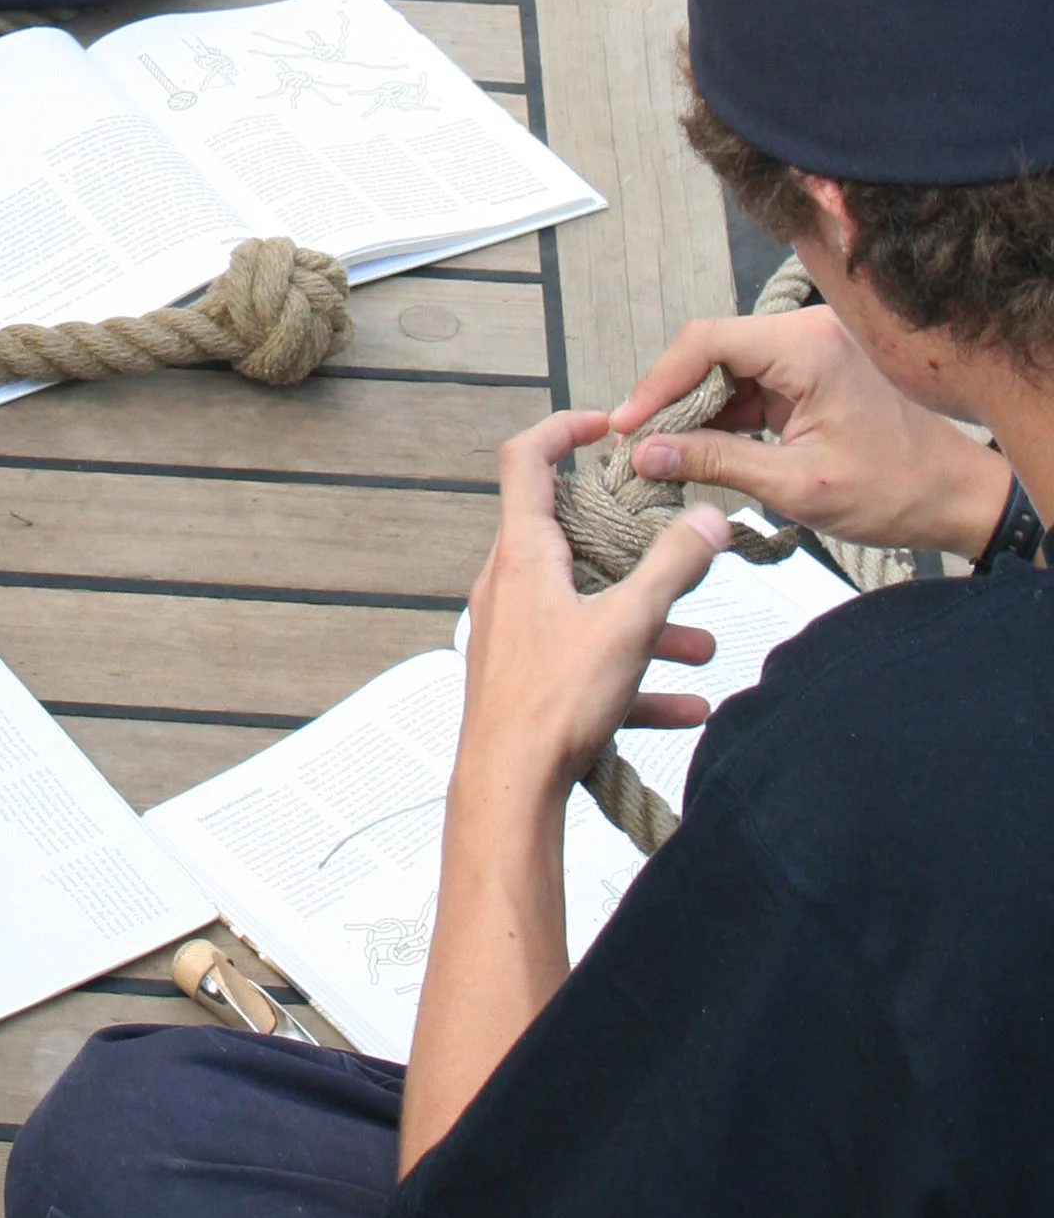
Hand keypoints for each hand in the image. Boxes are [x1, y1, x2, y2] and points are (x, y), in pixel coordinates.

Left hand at [456, 412, 728, 804]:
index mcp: (523, 554)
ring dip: (642, 619)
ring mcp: (514, 632)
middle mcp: (510, 585)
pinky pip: (585, 662)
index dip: (564, 429)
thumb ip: (673, 567)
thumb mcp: (628, 624)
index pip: (527, 460)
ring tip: (699, 644)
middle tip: (670, 541)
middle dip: (630, 544)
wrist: (508, 791)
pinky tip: (682, 704)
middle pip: (568, 536)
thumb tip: (709, 517)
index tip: (606, 427)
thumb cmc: (550, 705)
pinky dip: (631, 673)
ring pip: (586, 606)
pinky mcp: (526, 678)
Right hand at [611, 307, 1011, 559]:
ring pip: (727, 367)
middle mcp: (807, 332)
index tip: (626, 425)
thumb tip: (645, 453)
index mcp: (807, 347)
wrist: (957, 497)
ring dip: (695, 409)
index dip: (656, 383)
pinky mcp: (813, 370)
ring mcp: (811, 349)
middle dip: (670, 398)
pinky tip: (701, 448)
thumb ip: (716, 462)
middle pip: (711, 350)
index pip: (705, 342)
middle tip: (636, 445)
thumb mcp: (797, 485)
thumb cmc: (897, 491)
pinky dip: (724, 415)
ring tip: (662, 453)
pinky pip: (751, 382)